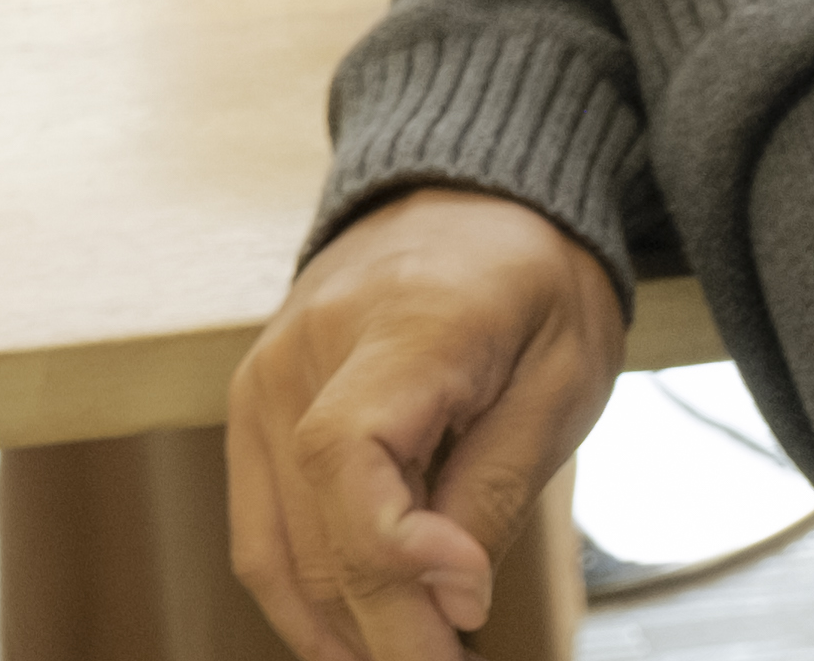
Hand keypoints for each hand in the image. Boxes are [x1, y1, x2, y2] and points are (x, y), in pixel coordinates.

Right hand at [225, 190, 629, 660]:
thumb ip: (494, 487)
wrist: (465, 199)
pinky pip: (259, 534)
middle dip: (390, 633)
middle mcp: (303, 351)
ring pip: (276, 553)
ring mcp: (262, 379)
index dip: (392, 556)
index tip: (464, 612)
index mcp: (398, 326)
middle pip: (317, 529)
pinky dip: (305, 601)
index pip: (346, 455)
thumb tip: (450, 600)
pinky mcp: (252, 408)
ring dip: (344, 634)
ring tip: (420, 656)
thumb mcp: (561, 379)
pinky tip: (360, 637)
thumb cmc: (529, 285)